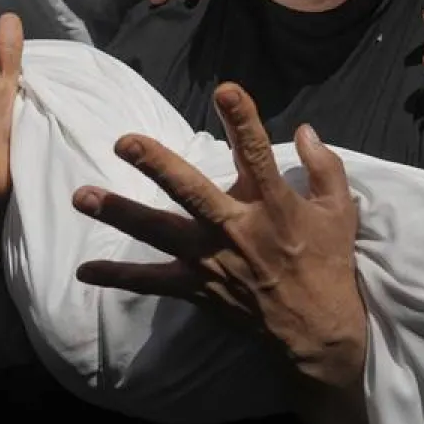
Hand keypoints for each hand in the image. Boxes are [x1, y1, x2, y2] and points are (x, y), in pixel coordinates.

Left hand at [73, 84, 365, 389]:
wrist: (318, 332)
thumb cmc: (329, 264)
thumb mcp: (340, 211)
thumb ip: (324, 165)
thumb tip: (304, 128)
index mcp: (274, 206)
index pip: (258, 155)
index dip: (243, 121)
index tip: (225, 90)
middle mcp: (237, 230)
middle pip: (192, 192)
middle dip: (158, 166)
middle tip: (124, 143)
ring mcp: (213, 262)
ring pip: (160, 233)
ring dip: (121, 213)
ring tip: (83, 196)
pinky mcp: (199, 289)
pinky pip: (153, 283)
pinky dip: (119, 278)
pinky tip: (85, 271)